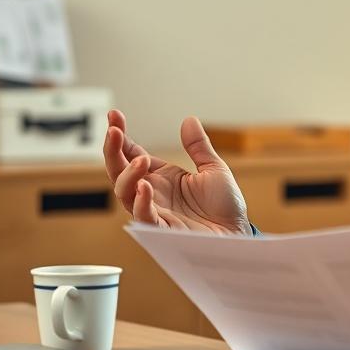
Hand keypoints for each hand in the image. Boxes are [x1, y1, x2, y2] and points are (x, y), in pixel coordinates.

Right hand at [103, 109, 250, 234]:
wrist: (236, 234)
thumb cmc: (225, 207)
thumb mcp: (214, 169)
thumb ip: (198, 146)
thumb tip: (189, 120)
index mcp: (162, 177)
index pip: (132, 153)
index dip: (121, 136)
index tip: (114, 116)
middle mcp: (153, 192)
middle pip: (120, 170)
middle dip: (113, 150)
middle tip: (113, 131)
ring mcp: (155, 210)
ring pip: (124, 192)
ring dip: (127, 174)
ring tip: (140, 160)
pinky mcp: (161, 228)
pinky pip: (143, 215)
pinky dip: (140, 201)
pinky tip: (145, 187)